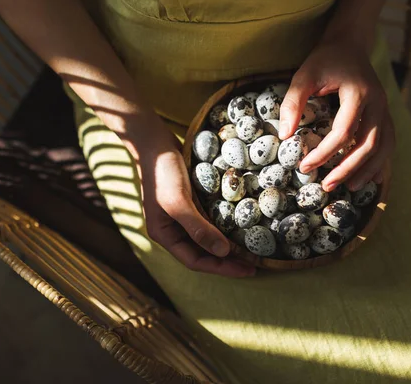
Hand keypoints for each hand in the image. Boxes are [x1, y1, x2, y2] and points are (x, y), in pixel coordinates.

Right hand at [136, 133, 255, 277]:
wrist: (154, 142)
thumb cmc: (162, 171)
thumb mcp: (178, 200)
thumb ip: (198, 228)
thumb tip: (223, 253)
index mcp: (165, 235)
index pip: (195, 261)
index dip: (222, 268)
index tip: (249, 269)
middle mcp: (172, 229)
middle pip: (202, 253)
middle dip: (227, 260)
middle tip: (256, 263)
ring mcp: (181, 216)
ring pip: (207, 238)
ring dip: (227, 245)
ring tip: (252, 248)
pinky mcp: (190, 202)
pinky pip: (210, 221)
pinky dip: (225, 226)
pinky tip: (242, 224)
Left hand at [278, 40, 394, 191]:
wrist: (349, 45)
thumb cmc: (324, 61)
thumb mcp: (304, 75)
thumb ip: (293, 102)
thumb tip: (286, 135)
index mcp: (359, 92)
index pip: (344, 131)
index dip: (325, 152)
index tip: (304, 165)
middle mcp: (378, 103)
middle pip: (369, 144)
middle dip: (348, 168)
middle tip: (327, 185)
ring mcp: (385, 110)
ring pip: (384, 147)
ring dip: (367, 170)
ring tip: (348, 188)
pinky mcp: (385, 115)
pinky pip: (388, 143)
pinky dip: (380, 163)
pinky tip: (370, 179)